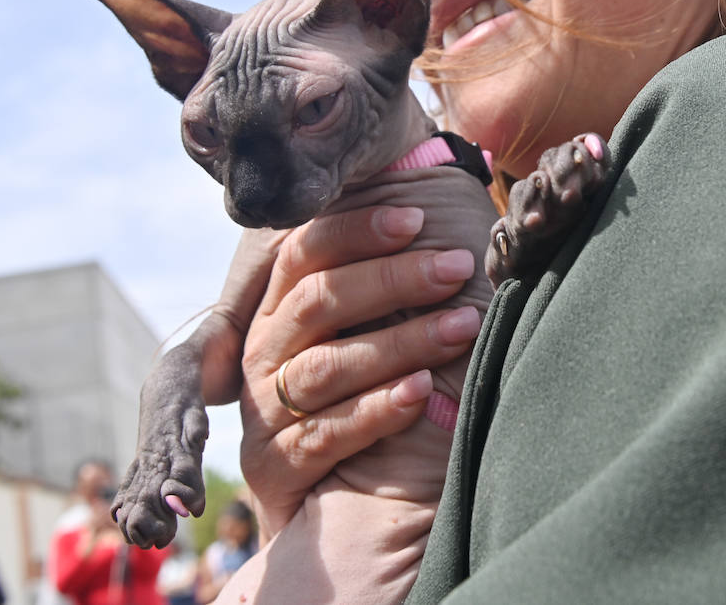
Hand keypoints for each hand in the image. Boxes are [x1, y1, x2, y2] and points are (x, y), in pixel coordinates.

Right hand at [236, 204, 482, 535]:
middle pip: (318, 301)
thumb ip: (382, 285)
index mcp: (278, 307)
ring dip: (400, 343)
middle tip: (456, 266)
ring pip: (327, 365)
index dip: (357, 231)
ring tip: (461, 327)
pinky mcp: (274, 466)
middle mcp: (263, 352)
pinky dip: (377, 409)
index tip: (417, 218)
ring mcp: (264, 411)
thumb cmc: (362, 400)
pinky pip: (326, 432)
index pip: (305, 251)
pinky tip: (422, 393)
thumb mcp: (363, 335)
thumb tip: (435, 211)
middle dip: (392, 279)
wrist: (326, 514)